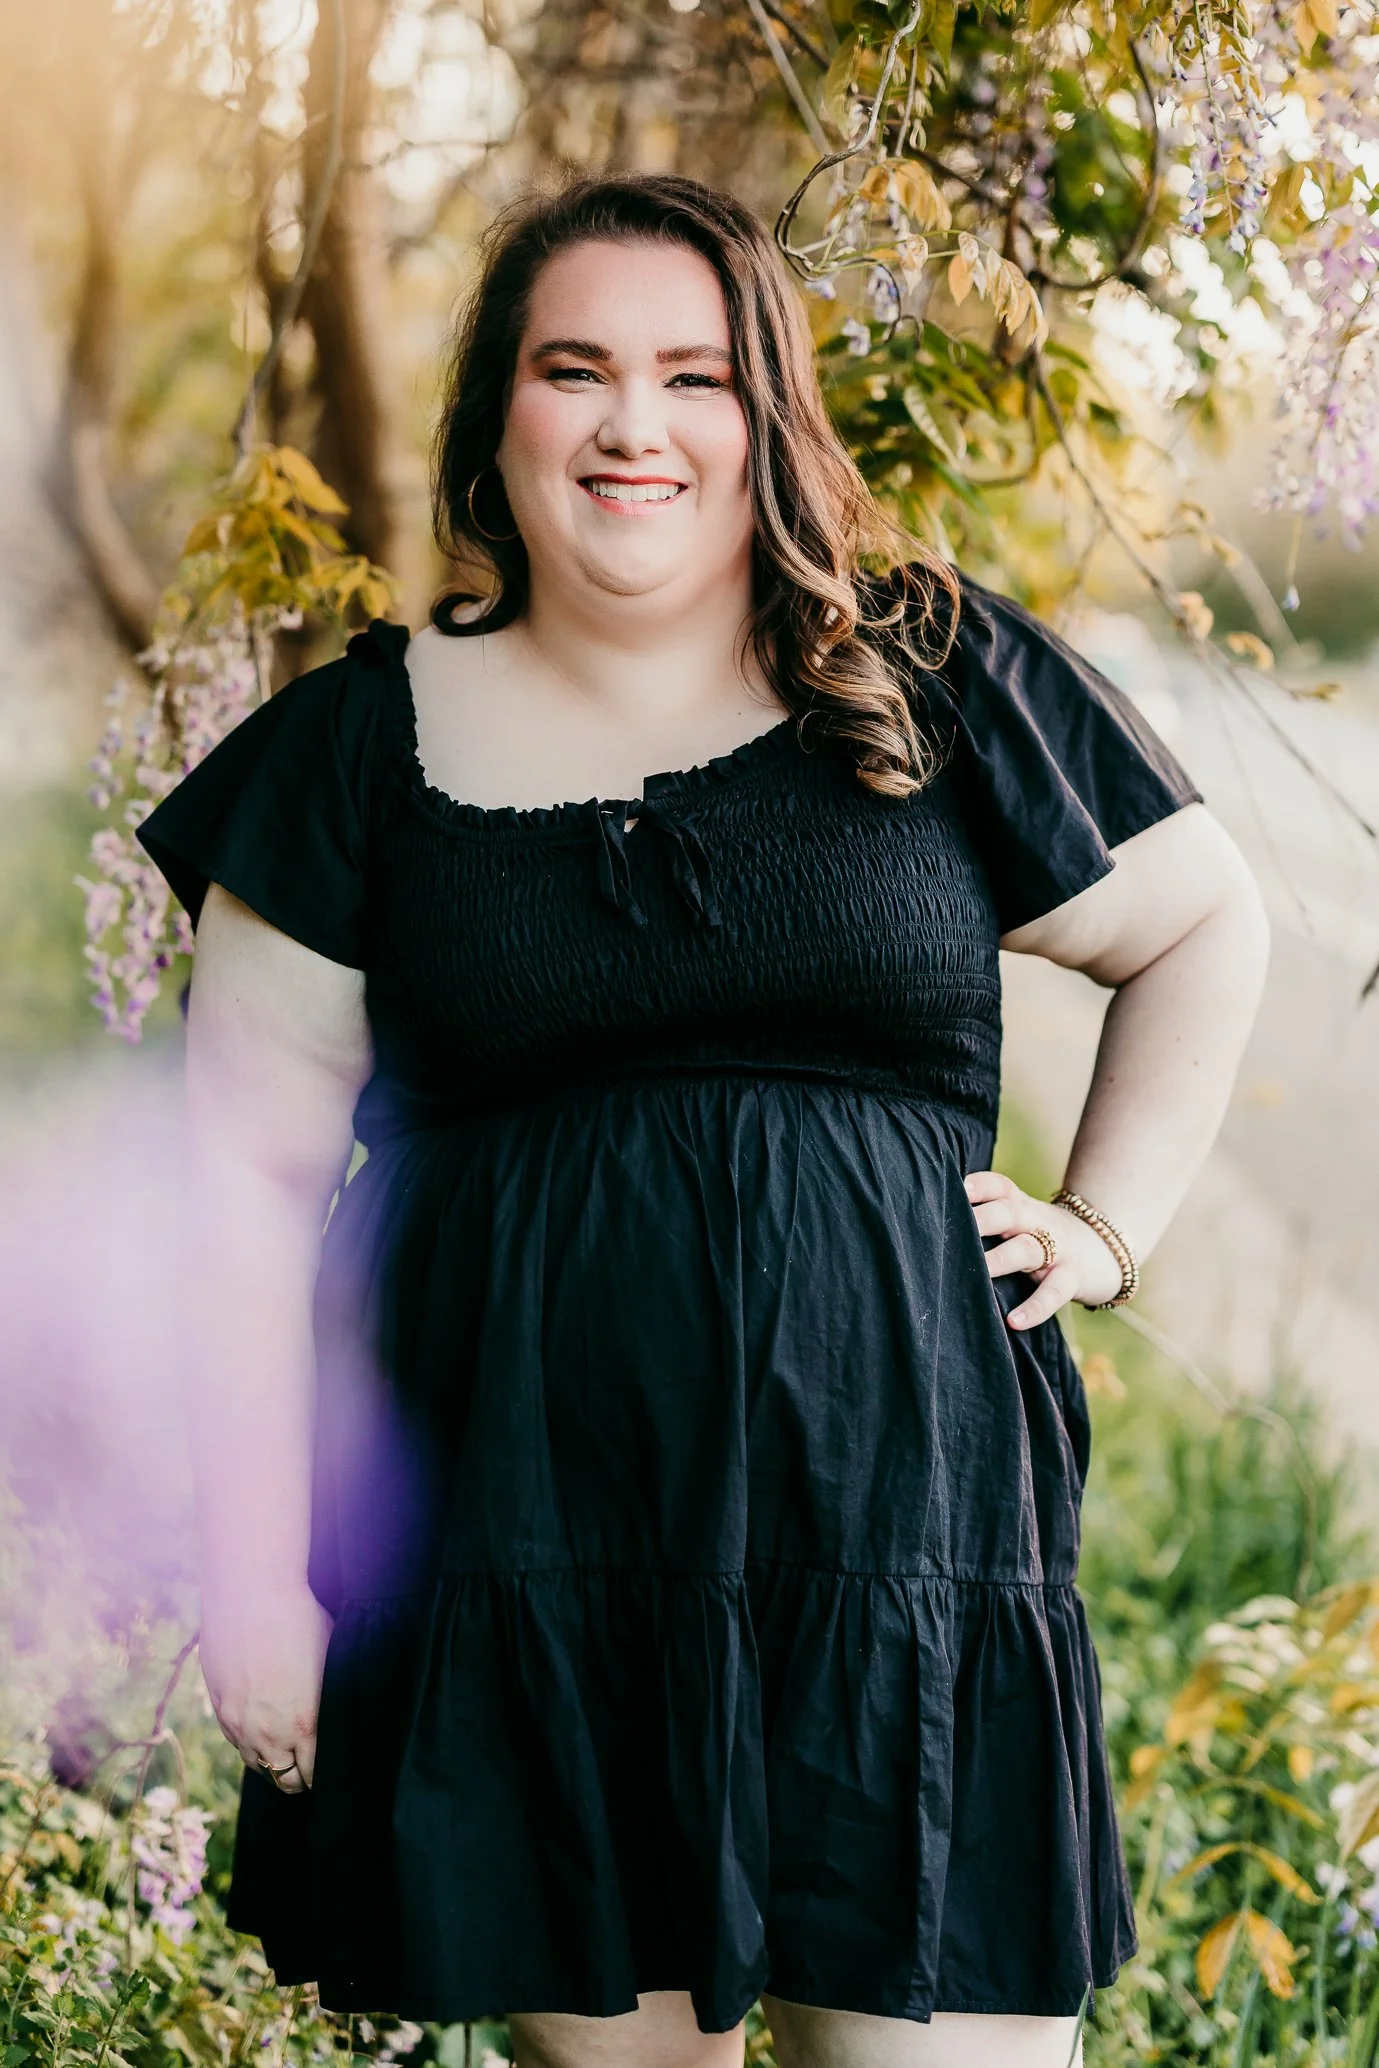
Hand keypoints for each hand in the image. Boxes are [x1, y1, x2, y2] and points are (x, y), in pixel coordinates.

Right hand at [198, 1580, 332, 1792]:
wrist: (250, 1593)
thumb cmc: (300, 1619)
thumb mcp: (330, 1658)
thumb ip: (328, 1698)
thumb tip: (335, 1712)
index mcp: (304, 1724)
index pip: (312, 1774)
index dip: (321, 1775)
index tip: (328, 1768)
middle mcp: (268, 1733)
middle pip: (283, 1780)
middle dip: (298, 1778)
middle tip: (308, 1768)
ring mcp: (238, 1723)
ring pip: (256, 1764)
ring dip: (272, 1762)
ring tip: (285, 1752)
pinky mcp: (219, 1707)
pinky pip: (235, 1741)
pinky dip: (249, 1742)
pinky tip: (261, 1730)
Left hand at [963, 1169, 1123, 1329]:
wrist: (1108, 1251)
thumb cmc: (1047, 1238)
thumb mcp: (1024, 1221)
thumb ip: (992, 1221)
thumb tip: (940, 1234)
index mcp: (1021, 1207)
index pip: (1001, 1187)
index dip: (980, 1185)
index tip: (958, 1189)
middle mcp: (1037, 1223)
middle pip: (1008, 1213)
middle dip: (982, 1218)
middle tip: (951, 1228)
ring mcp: (1057, 1250)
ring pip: (1026, 1249)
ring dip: (1000, 1259)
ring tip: (978, 1272)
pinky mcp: (1072, 1278)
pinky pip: (1053, 1292)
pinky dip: (1036, 1308)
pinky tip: (1014, 1321)